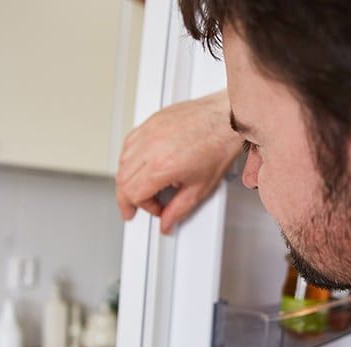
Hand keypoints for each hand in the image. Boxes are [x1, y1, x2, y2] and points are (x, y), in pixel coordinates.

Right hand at [116, 90, 242, 233]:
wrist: (227, 119)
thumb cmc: (219, 146)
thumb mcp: (200, 187)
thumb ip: (179, 209)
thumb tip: (167, 222)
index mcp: (162, 166)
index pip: (134, 194)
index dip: (144, 207)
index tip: (156, 209)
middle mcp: (150, 147)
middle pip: (123, 179)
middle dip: (128, 198)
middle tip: (136, 206)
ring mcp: (148, 132)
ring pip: (122, 161)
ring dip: (127, 178)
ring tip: (140, 187)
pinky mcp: (151, 122)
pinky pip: (129, 142)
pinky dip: (129, 158)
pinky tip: (139, 165)